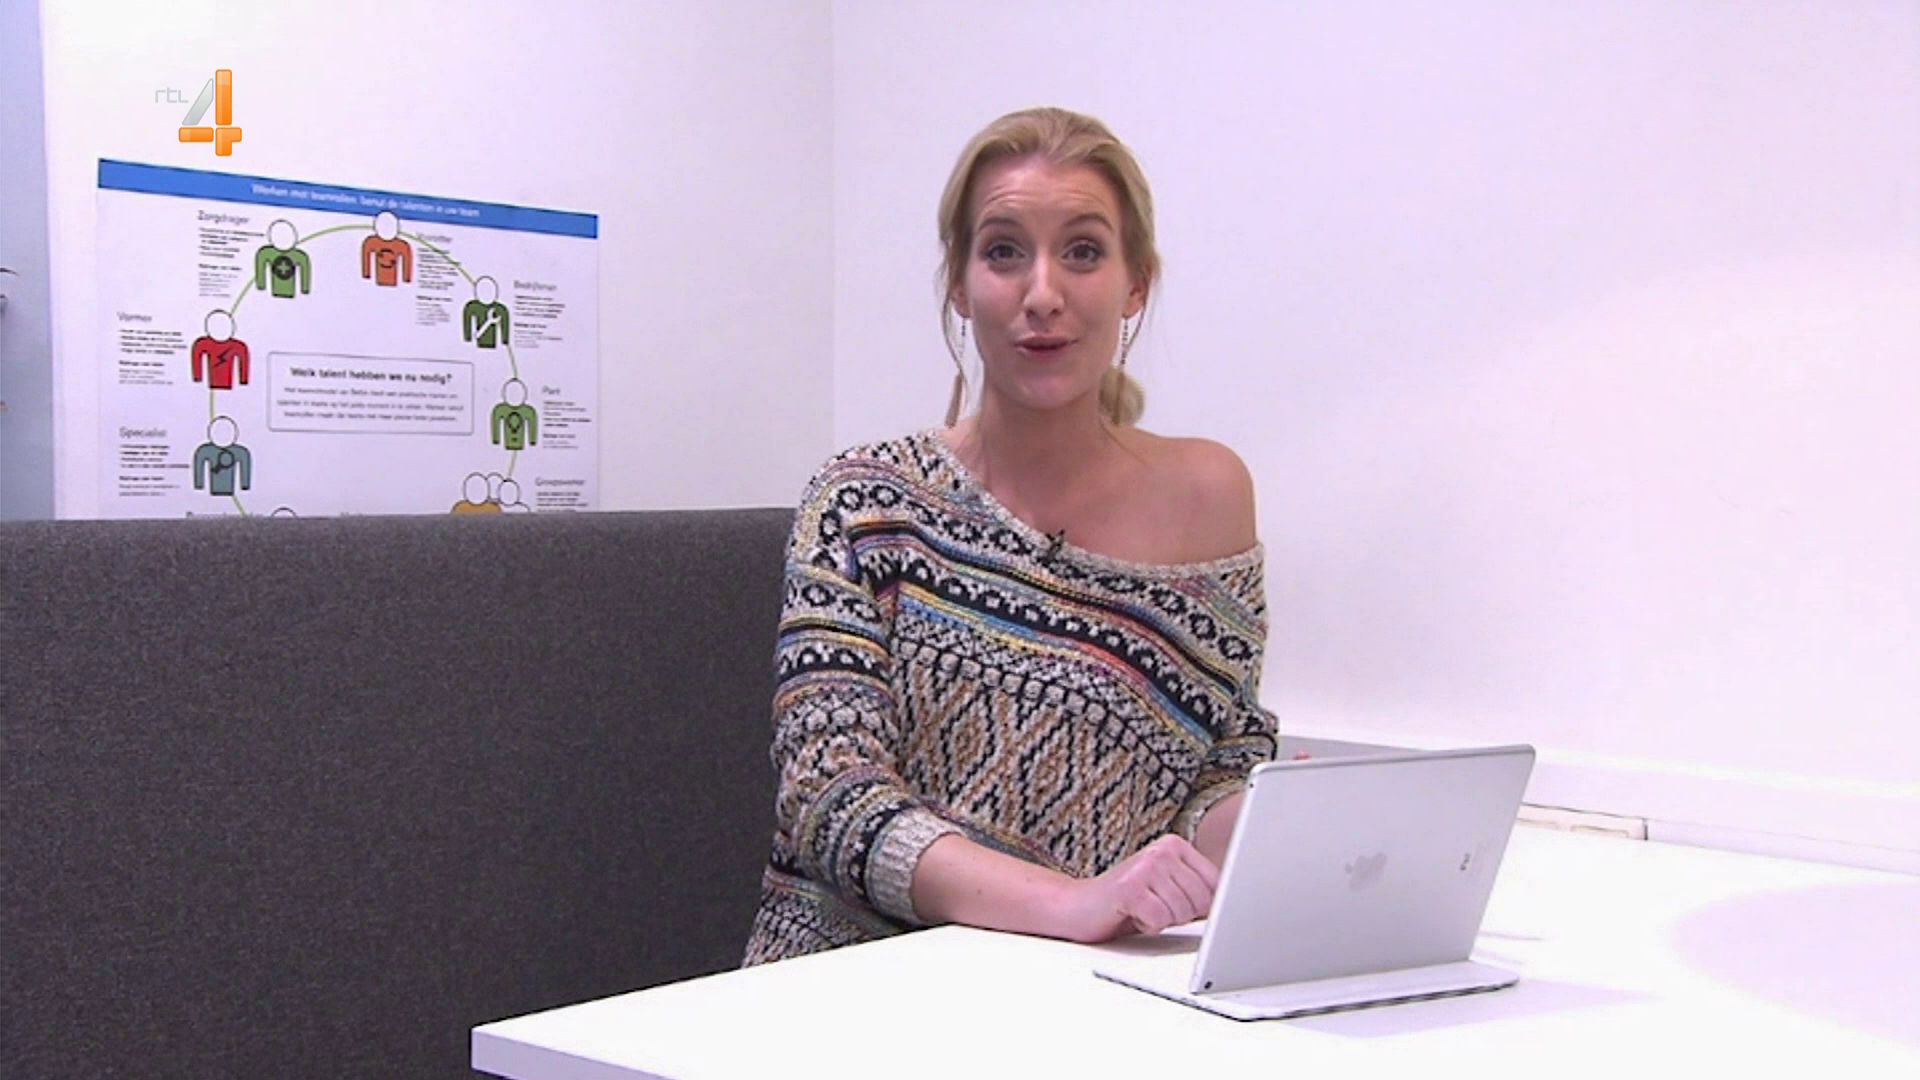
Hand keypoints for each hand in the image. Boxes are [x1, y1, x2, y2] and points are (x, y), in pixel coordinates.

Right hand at [1053, 834, 1220, 942]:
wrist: (1078, 906)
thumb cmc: (1128, 902)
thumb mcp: (1168, 888)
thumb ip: (1198, 890)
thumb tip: (1236, 905)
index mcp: (1175, 846)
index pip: (1217, 885)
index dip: (1200, 906)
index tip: (1179, 904)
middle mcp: (1161, 850)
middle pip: (1202, 901)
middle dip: (1180, 915)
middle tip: (1154, 906)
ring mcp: (1145, 866)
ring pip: (1182, 912)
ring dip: (1162, 920)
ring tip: (1141, 908)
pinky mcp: (1130, 888)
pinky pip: (1160, 919)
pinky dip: (1147, 925)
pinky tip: (1131, 914)